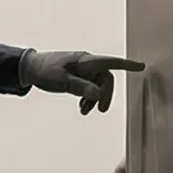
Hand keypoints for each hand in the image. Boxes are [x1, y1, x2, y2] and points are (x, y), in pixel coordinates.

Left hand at [21, 50, 145, 113]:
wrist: (30, 68)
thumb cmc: (46, 71)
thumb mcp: (63, 81)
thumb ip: (81, 87)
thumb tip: (99, 95)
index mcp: (86, 61)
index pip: (110, 62)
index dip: (127, 65)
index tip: (141, 66)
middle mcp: (87, 64)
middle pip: (106, 79)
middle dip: (105, 95)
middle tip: (100, 110)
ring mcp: (83, 70)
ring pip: (97, 85)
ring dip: (94, 99)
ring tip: (83, 111)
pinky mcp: (77, 76)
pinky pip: (89, 88)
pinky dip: (87, 98)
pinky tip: (81, 108)